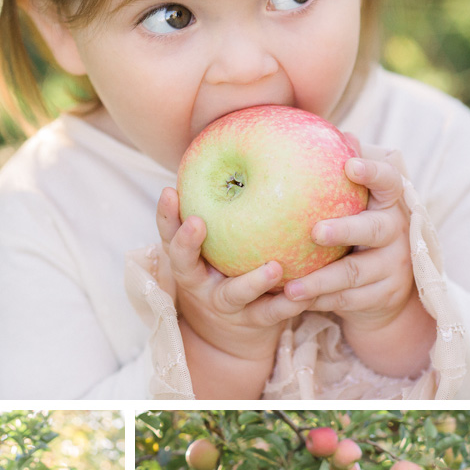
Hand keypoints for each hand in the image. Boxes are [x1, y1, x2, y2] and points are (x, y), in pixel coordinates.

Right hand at [156, 187, 289, 395]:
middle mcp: (198, 279)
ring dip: (252, 282)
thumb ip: (231, 203)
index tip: (169, 191)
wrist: (235, 328)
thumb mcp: (222, 237)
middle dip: (186, 243)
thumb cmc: (230, 262)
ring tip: (273, 267)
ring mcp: (224, 303)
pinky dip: (286, 305)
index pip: (169, 231)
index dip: (166, 214)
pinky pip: (270, 313)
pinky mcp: (252, 321)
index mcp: (188, 255)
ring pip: (233, 294)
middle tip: (197, 223)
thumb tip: (256, 141)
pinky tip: (303, 294)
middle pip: (183, 263)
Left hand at [263, 144, 435, 376]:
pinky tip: (293, 302)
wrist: (387, 288)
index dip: (373, 171)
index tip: (350, 164)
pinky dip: (319, 301)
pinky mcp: (380, 296)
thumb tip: (335, 133)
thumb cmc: (361, 230)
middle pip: (375, 229)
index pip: (390, 180)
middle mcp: (397, 232)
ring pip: (354, 273)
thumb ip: (343, 175)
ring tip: (290, 287)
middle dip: (346, 229)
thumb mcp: (360, 203)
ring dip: (321, 280)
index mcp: (390, 202)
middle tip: (316, 231)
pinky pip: (347, 300)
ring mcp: (392, 267)